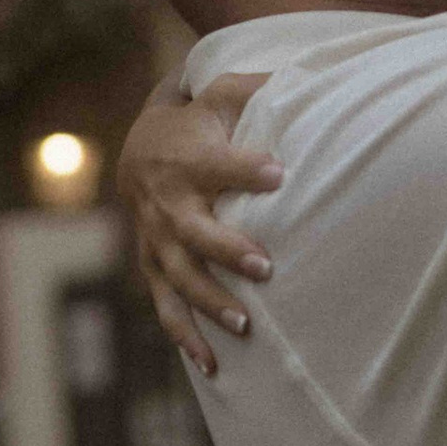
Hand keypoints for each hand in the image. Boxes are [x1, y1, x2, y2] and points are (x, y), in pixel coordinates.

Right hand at [118, 71, 275, 376]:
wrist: (138, 151)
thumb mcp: (222, 95)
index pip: (218, 164)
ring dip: (210, 301)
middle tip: (265, 266)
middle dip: (227, 250)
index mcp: (188, 159)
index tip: (281, 174)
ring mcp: (158, 240)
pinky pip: (166, 306)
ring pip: (179, 276)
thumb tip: (308, 80)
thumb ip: (258, 89)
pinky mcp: (155, 266)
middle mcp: (169, 203)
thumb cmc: (198, 123)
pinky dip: (186, 336)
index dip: (247, 169)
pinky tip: (213, 365)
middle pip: (195, 231)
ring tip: (246, 323)